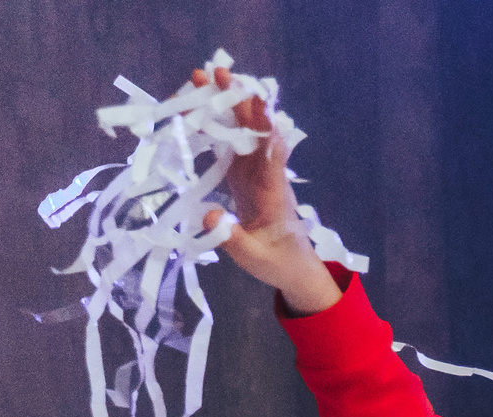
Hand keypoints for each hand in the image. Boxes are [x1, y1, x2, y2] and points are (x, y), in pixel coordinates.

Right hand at [189, 66, 341, 315]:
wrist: (295, 268)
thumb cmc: (279, 264)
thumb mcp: (253, 258)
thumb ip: (230, 239)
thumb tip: (207, 214)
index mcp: (274, 193)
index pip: (271, 155)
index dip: (264, 127)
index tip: (255, 100)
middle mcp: (267, 176)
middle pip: (255, 132)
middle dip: (237, 101)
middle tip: (217, 72)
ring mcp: (256, 174)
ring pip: (241, 133)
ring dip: (224, 105)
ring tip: (202, 78)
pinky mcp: (244, 178)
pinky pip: (230, 146)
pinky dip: (215, 125)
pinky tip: (198, 107)